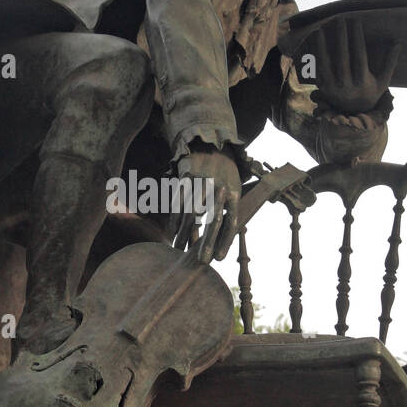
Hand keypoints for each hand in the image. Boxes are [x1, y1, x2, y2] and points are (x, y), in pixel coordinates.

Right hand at [173, 145, 240, 262]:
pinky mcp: (186, 176)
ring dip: (185, 234)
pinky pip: (178, 202)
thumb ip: (228, 211)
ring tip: (180, 249)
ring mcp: (201, 181)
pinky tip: (172, 232)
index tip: (219, 259)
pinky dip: (175, 219)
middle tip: (201, 261)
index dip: (225, 241)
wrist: (211, 144)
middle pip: (212, 220)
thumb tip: (220, 239)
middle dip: (206, 243)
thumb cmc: (224, 174)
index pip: (231, 221)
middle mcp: (218, 187)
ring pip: (192, 213)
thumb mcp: (233, 189)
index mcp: (234, 192)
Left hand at [313, 19, 398, 115]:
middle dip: (341, 37)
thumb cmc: (370, 92)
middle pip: (342, 57)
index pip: (359, 55)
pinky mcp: (323, 87)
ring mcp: (333, 87)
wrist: (353, 112)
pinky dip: (316, 54)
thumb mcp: (383, 80)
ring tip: (321, 28)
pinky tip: (315, 40)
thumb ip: (390, 62)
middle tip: (340, 19)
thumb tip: (398, 42)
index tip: (356, 21)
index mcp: (362, 81)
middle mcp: (347, 85)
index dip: (357, 37)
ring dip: (323, 45)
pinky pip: (318, 68)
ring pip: (326, 62)